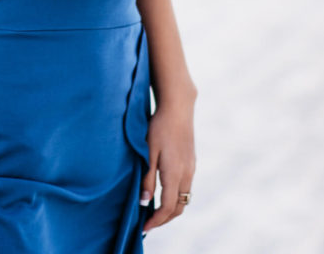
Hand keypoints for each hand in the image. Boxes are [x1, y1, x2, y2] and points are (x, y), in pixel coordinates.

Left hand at [140, 94, 196, 232]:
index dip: (156, 221)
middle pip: (179, 208)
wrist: (178, 107)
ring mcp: (191, 168)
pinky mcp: (191, 161)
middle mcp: (186, 174)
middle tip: (148, 223)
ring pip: (184, 198)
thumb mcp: (148, 152)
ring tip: (154, 210)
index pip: (168, 208)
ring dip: (171, 208)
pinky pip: (186, 187)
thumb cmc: (159, 127)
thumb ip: (147, 178)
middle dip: (164, 219)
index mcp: (175, 174)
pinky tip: (164, 191)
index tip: (144, 228)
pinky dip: (176, 196)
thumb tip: (145, 202)